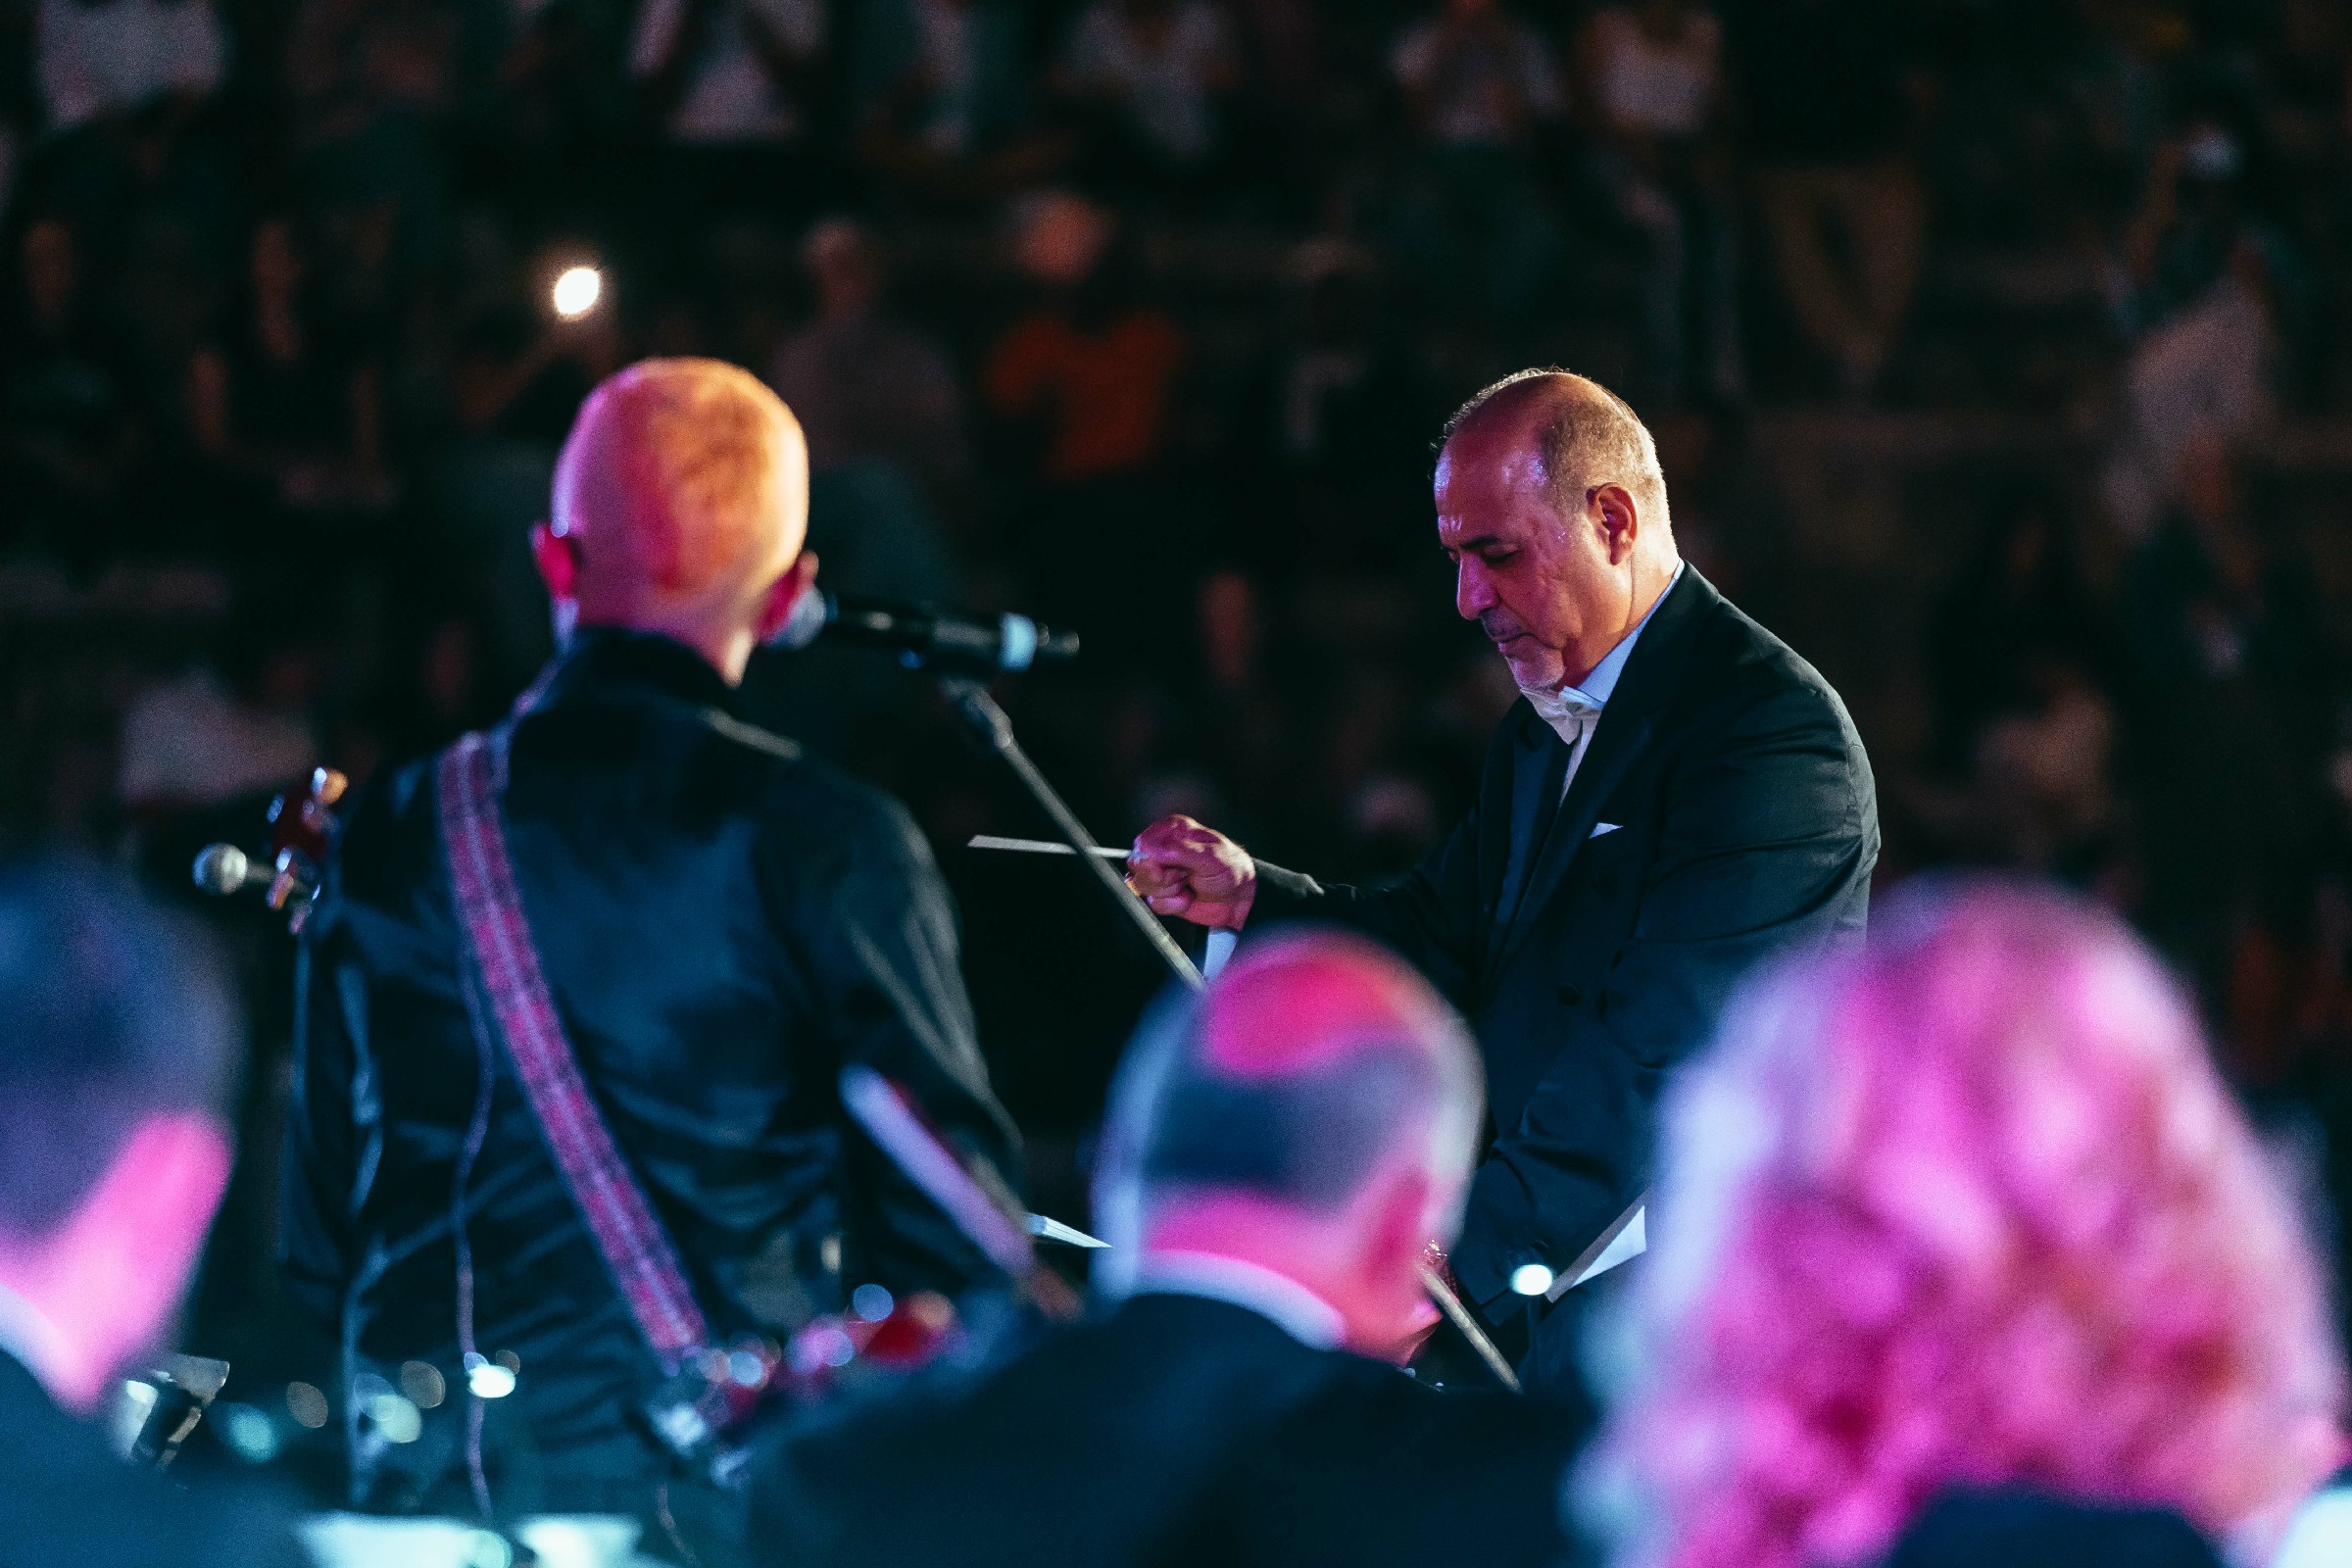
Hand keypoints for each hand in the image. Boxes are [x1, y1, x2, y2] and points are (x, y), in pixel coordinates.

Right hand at [1127, 814, 1255, 929]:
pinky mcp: (1162, 893)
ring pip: (1142, 886)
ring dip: (1169, 892)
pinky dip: (1173, 905)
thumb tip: (1151, 850)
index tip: (1174, 867)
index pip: (1142, 844)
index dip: (1153, 860)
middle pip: (1137, 865)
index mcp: (1172, 830)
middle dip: (1162, 878)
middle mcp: (1162, 849)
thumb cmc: (1230, 870)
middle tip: (1184, 875)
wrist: (1239, 899)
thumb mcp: (1210, 856)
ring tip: (1189, 884)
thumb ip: (1180, 850)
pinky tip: (1188, 897)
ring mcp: (1160, 872)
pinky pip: (1153, 904)